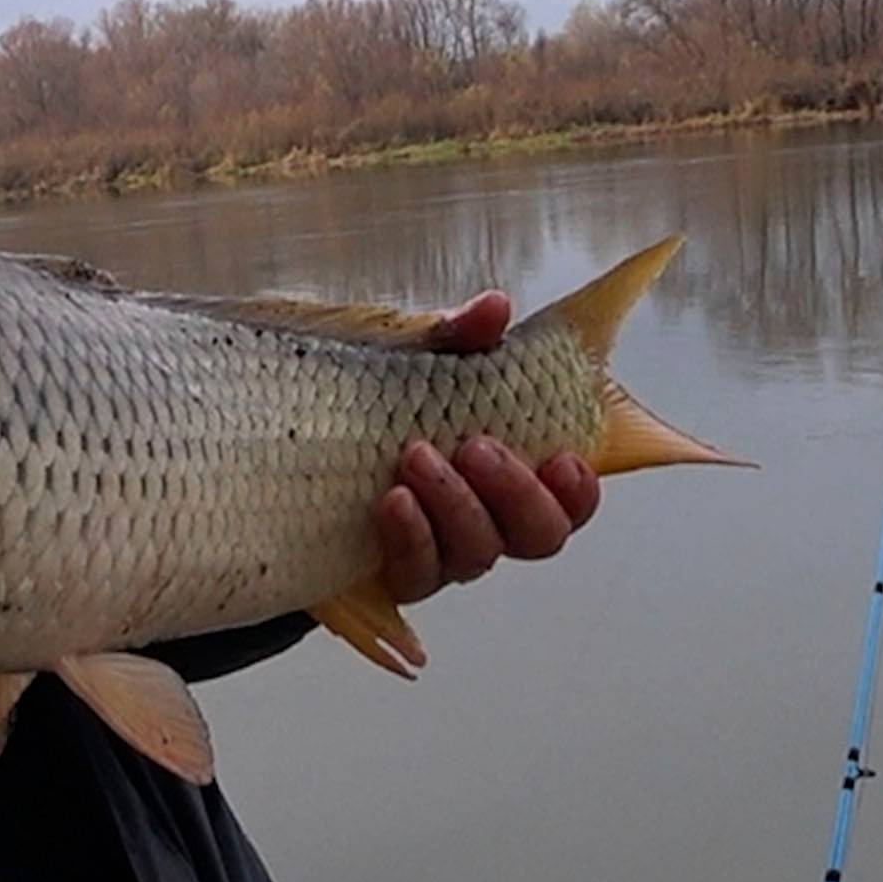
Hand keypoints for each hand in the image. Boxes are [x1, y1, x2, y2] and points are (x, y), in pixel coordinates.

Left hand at [374, 291, 601, 604]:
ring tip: (417, 456)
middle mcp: (491, 520)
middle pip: (538, 536)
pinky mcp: (399, 572)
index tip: (563, 457)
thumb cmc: (379, 401)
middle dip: (515, 492)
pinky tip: (393, 500)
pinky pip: (418, 574)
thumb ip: (462, 338)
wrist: (305, 443)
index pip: (570, 501)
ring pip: (479, 555)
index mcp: (514, 474)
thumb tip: (494, 308)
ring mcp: (447, 552)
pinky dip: (411, 538)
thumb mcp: (420, 360)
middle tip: (476, 446)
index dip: (578, 491)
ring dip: (456, 506)